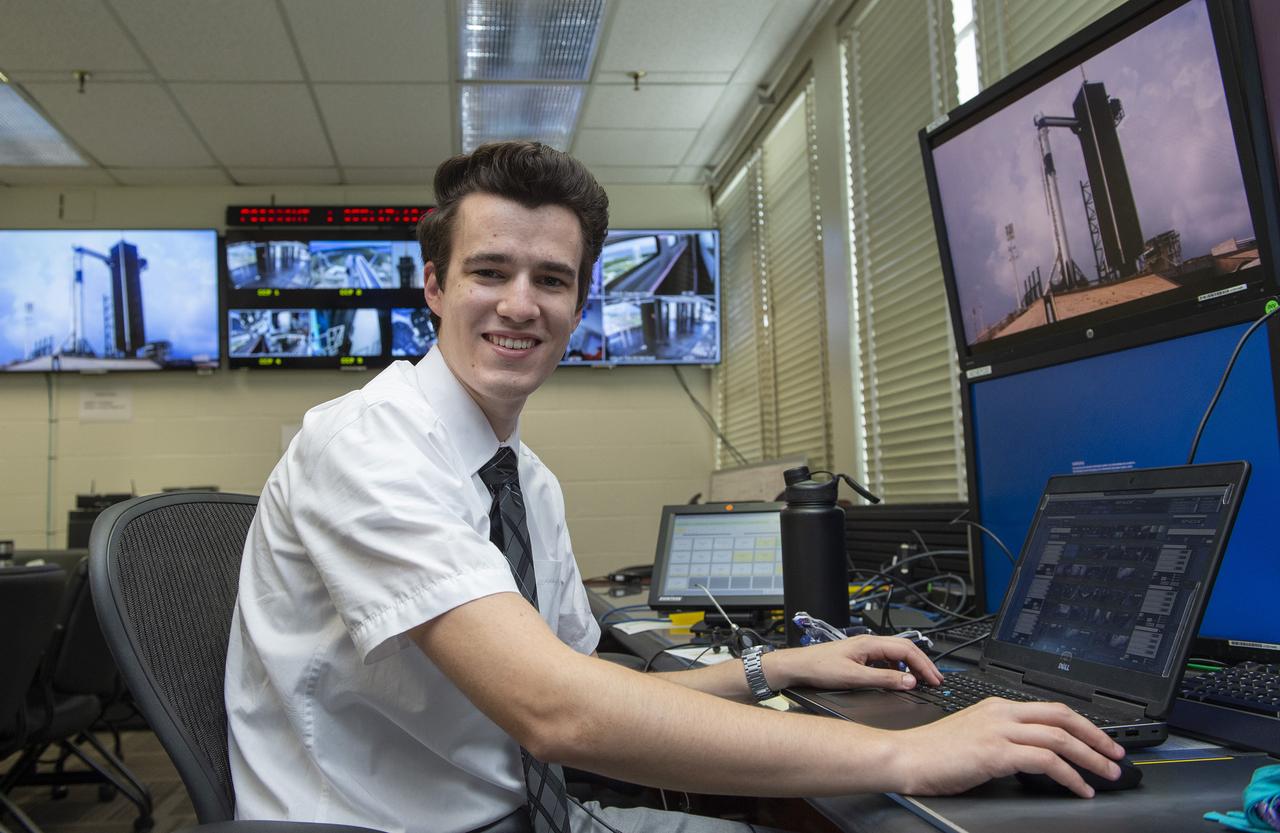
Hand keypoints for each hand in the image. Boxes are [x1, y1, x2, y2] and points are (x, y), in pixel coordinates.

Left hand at [770, 634, 943, 691]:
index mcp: (870, 643)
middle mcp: (869, 643)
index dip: (924, 665)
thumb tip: (909, 682)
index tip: (935, 679)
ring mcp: (865, 649)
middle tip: (936, 680)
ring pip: (897, 654)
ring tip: (924, 680)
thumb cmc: (818, 668)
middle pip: (905, 649)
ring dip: (912, 666)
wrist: (797, 667)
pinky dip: (900, 669)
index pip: (907, 650)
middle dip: (923, 664)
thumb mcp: (854, 678)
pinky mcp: (861, 657)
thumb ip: (883, 680)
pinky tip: (902, 679)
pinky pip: (887, 660)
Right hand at [892, 698, 1126, 797]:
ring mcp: (998, 731)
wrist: (905, 757)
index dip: (1084, 724)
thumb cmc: (933, 752)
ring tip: (1107, 775)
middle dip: (1097, 736)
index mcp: (997, 706)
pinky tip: (1079, 788)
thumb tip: (1035, 756)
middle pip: (1063, 717)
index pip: (1051, 708)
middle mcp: (1001, 712)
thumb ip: (1004, 738)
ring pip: (1060, 737)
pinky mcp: (995, 752)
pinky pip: (1046, 761)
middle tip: (1117, 755)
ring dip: (1091, 758)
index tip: (1101, 741)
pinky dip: (1070, 776)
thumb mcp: (974, 736)